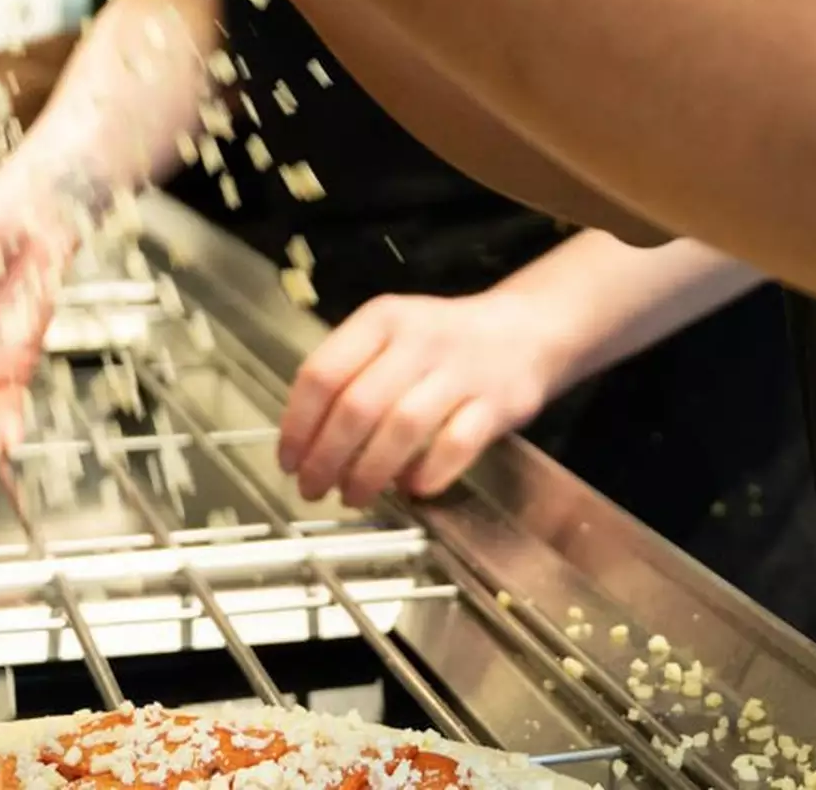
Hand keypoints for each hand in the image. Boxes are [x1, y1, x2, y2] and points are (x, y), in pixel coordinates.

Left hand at [275, 289, 564, 507]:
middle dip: (327, 459)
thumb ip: (349, 376)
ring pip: (402, 428)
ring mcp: (462, 370)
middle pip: (357, 406)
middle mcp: (420, 338)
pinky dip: (427, 474)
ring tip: (354, 495)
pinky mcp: (497, 402)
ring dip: (369, 473)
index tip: (289, 461)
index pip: (322, 373)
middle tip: (314, 489)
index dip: (297, 426)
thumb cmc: (442, 344)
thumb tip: (303, 442)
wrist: (526, 330)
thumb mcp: (390, 337)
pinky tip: (411, 489)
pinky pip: (455, 445)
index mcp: (382, 319)